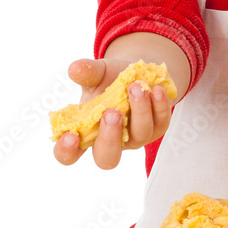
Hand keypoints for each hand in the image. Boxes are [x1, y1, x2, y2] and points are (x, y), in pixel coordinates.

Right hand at [53, 57, 172, 169]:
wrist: (139, 72)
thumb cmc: (110, 79)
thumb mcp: (97, 74)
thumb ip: (86, 72)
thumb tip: (75, 68)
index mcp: (86, 133)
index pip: (70, 154)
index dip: (67, 151)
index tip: (70, 135)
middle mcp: (111, 141)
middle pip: (108, 158)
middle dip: (110, 138)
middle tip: (112, 113)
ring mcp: (136, 137)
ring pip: (140, 135)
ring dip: (139, 112)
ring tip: (135, 87)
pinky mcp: (158, 127)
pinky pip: (161, 122)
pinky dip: (159, 106)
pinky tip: (156, 90)